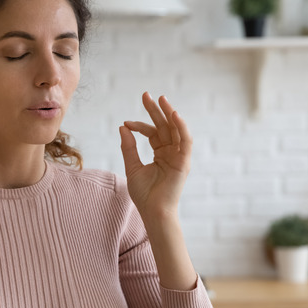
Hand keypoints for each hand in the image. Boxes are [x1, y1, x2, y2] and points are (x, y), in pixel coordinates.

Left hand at [118, 92, 191, 220]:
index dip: (139, 126)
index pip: (152, 133)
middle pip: (164, 127)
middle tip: (146, 95)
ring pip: (176, 130)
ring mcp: (179, 156)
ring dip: (169, 113)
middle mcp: (172, 153)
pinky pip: (185, 140)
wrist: (153, 212)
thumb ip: (129, 147)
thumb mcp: (132, 167)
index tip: (126, 123)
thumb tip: (122, 127)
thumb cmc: (144, 194)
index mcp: (161, 154)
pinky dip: (181, 127)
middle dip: (156, 110)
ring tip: (161, 99)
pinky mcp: (184, 162)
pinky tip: (174, 114)